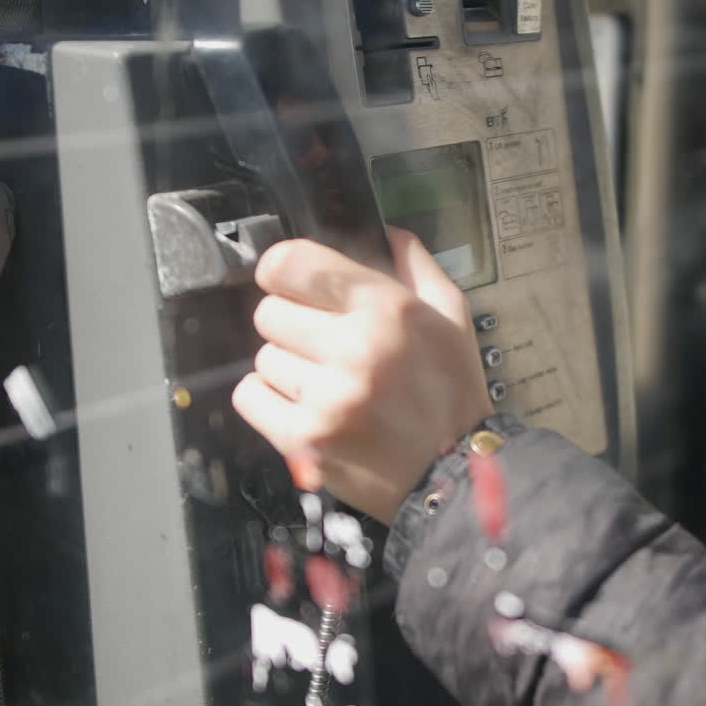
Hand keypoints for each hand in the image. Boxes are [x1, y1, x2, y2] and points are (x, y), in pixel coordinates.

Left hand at [232, 228, 494, 524]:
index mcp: (387, 309)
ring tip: (327, 387)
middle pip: (269, 313)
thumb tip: (383, 230)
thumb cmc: (452, 394)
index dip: (282, 270)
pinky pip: (250, 397)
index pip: (291, 263)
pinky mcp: (304, 439)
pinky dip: (269, 402)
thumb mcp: (452, 318)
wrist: (455, 475)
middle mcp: (354, 348)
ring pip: (263, 358)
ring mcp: (326, 397)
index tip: (290, 284)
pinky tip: (307, 408)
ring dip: (287, 369)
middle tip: (325, 349)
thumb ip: (416, 266)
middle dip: (291, 326)